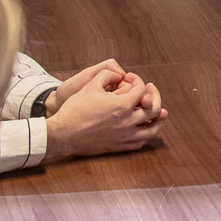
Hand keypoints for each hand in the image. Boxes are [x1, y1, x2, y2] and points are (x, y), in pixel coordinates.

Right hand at [45, 69, 166, 159]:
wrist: (64, 134)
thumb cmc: (75, 109)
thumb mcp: (90, 86)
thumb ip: (107, 75)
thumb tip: (119, 73)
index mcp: (122, 105)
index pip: (141, 89)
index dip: (137, 80)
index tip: (129, 78)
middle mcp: (128, 122)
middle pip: (154, 109)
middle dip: (154, 95)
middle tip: (148, 90)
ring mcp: (125, 136)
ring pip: (152, 129)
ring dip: (156, 118)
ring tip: (155, 110)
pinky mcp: (120, 147)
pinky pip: (141, 142)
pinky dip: (146, 133)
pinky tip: (142, 126)